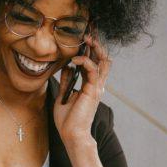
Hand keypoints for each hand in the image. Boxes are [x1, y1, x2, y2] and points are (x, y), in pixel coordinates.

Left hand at [54, 30, 111, 145]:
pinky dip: (85, 61)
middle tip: (90, 32)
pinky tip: (74, 59)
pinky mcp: (93, 90)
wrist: (72, 134)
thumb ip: (67, 81)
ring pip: (103, 61)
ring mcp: (96, 87)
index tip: (85, 37)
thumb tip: (67, 67)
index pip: (95, 63)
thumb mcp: (64, 96)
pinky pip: (92, 70)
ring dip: (95, 48)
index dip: (92, 49)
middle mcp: (96, 85)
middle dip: (97, 44)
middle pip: (103, 59)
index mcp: (91, 86)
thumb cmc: (68, 120)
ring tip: (86, 39)